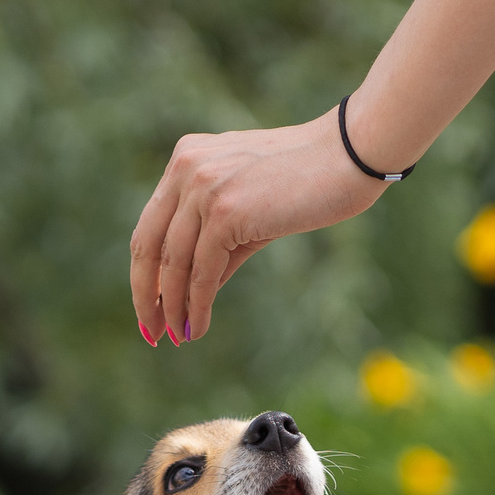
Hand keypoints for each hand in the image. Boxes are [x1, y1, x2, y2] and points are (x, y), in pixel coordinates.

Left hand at [126, 113, 381, 344]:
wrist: (349, 156)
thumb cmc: (310, 182)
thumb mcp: (250, 210)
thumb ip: (218, 244)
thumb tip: (194, 293)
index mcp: (187, 158)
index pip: (152, 225)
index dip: (145, 271)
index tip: (151, 306)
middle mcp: (186, 168)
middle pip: (148, 244)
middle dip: (146, 294)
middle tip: (152, 332)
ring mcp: (202, 187)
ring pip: (173, 262)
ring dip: (172, 307)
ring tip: (177, 338)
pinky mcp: (224, 210)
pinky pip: (201, 270)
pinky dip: (196, 305)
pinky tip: (197, 328)